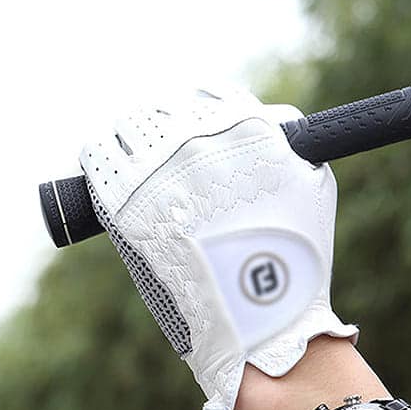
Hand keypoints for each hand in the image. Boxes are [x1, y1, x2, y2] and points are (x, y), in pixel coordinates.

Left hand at [81, 86, 356, 409]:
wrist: (262, 317)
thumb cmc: (295, 259)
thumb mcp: (314, 187)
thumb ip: (290, 145)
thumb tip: (272, 124)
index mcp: (246, 127)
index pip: (212, 93)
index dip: (207, 109)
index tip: (203, 128)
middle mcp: (198, 139)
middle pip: (166, 107)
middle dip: (168, 125)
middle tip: (170, 151)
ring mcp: (157, 169)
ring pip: (127, 124)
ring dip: (132, 137)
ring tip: (138, 160)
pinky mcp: (124, 203)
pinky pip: (96, 156)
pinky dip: (101, 157)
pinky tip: (110, 168)